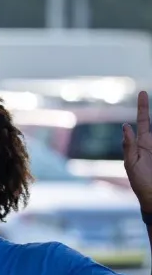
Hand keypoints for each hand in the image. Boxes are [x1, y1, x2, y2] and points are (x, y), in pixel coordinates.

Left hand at [123, 91, 151, 210]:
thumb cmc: (140, 182)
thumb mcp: (131, 164)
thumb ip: (129, 146)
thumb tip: (125, 126)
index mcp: (142, 143)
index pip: (143, 121)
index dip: (143, 107)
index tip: (142, 92)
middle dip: (148, 109)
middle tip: (143, 93)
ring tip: (146, 128)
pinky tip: (150, 142)